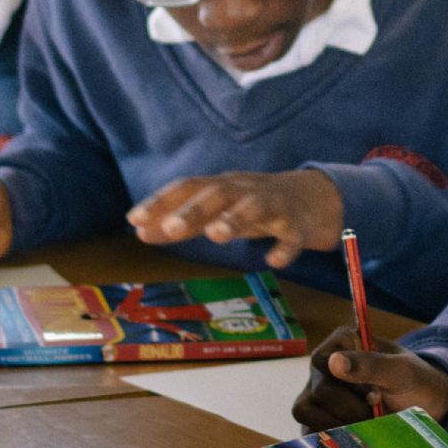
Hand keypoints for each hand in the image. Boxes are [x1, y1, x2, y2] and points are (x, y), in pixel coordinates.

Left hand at [127, 170, 343, 267]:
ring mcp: (273, 205)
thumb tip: (138, 230)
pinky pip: (293, 234)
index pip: (187, 187)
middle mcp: (243, 190)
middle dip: (193, 210)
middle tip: (170, 228)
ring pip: (254, 207)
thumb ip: (180, 220)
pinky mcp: (299, 223)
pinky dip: (285, 246)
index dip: (161, 201)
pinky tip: (273, 261)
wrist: (312, 198)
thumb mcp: (216, 210)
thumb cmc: (252, 206)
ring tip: (217, 235)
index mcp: (220, 186)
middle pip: (217, 194)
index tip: (135, 219)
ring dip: (235, 218)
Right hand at [293, 327, 447, 430]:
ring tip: (366, 425)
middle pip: (316, 393)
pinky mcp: (317, 419)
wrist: (424, 407)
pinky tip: (352, 440)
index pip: (320, 361)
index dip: (346, 384)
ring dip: (339, 426)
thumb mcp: (402, 370)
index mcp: (342, 344)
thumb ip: (371, 364)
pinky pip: (308, 432)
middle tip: (376, 413)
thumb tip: (334, 362)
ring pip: (305, 412)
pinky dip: (330, 440)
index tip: (374, 394)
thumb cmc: (414, 381)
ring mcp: (317, 395)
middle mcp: (324, 367)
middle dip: (350, 410)